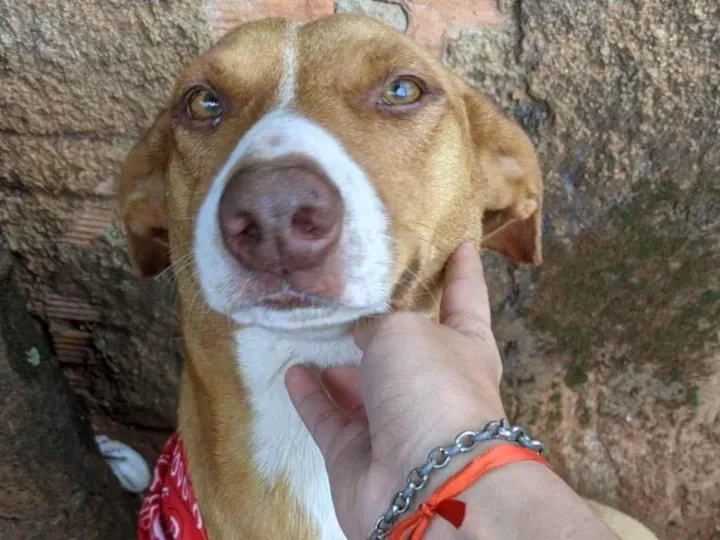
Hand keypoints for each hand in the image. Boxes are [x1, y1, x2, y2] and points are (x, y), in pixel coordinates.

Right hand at [285, 243, 505, 539]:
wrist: (425, 483)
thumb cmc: (430, 387)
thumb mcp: (406, 330)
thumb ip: (380, 322)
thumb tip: (364, 334)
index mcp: (464, 345)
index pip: (465, 296)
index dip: (464, 268)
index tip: (461, 241)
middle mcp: (432, 383)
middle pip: (407, 343)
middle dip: (385, 319)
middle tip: (352, 288)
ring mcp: (395, 422)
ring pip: (363, 384)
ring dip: (340, 361)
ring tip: (311, 328)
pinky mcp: (357, 454)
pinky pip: (330, 417)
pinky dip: (312, 396)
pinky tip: (294, 372)